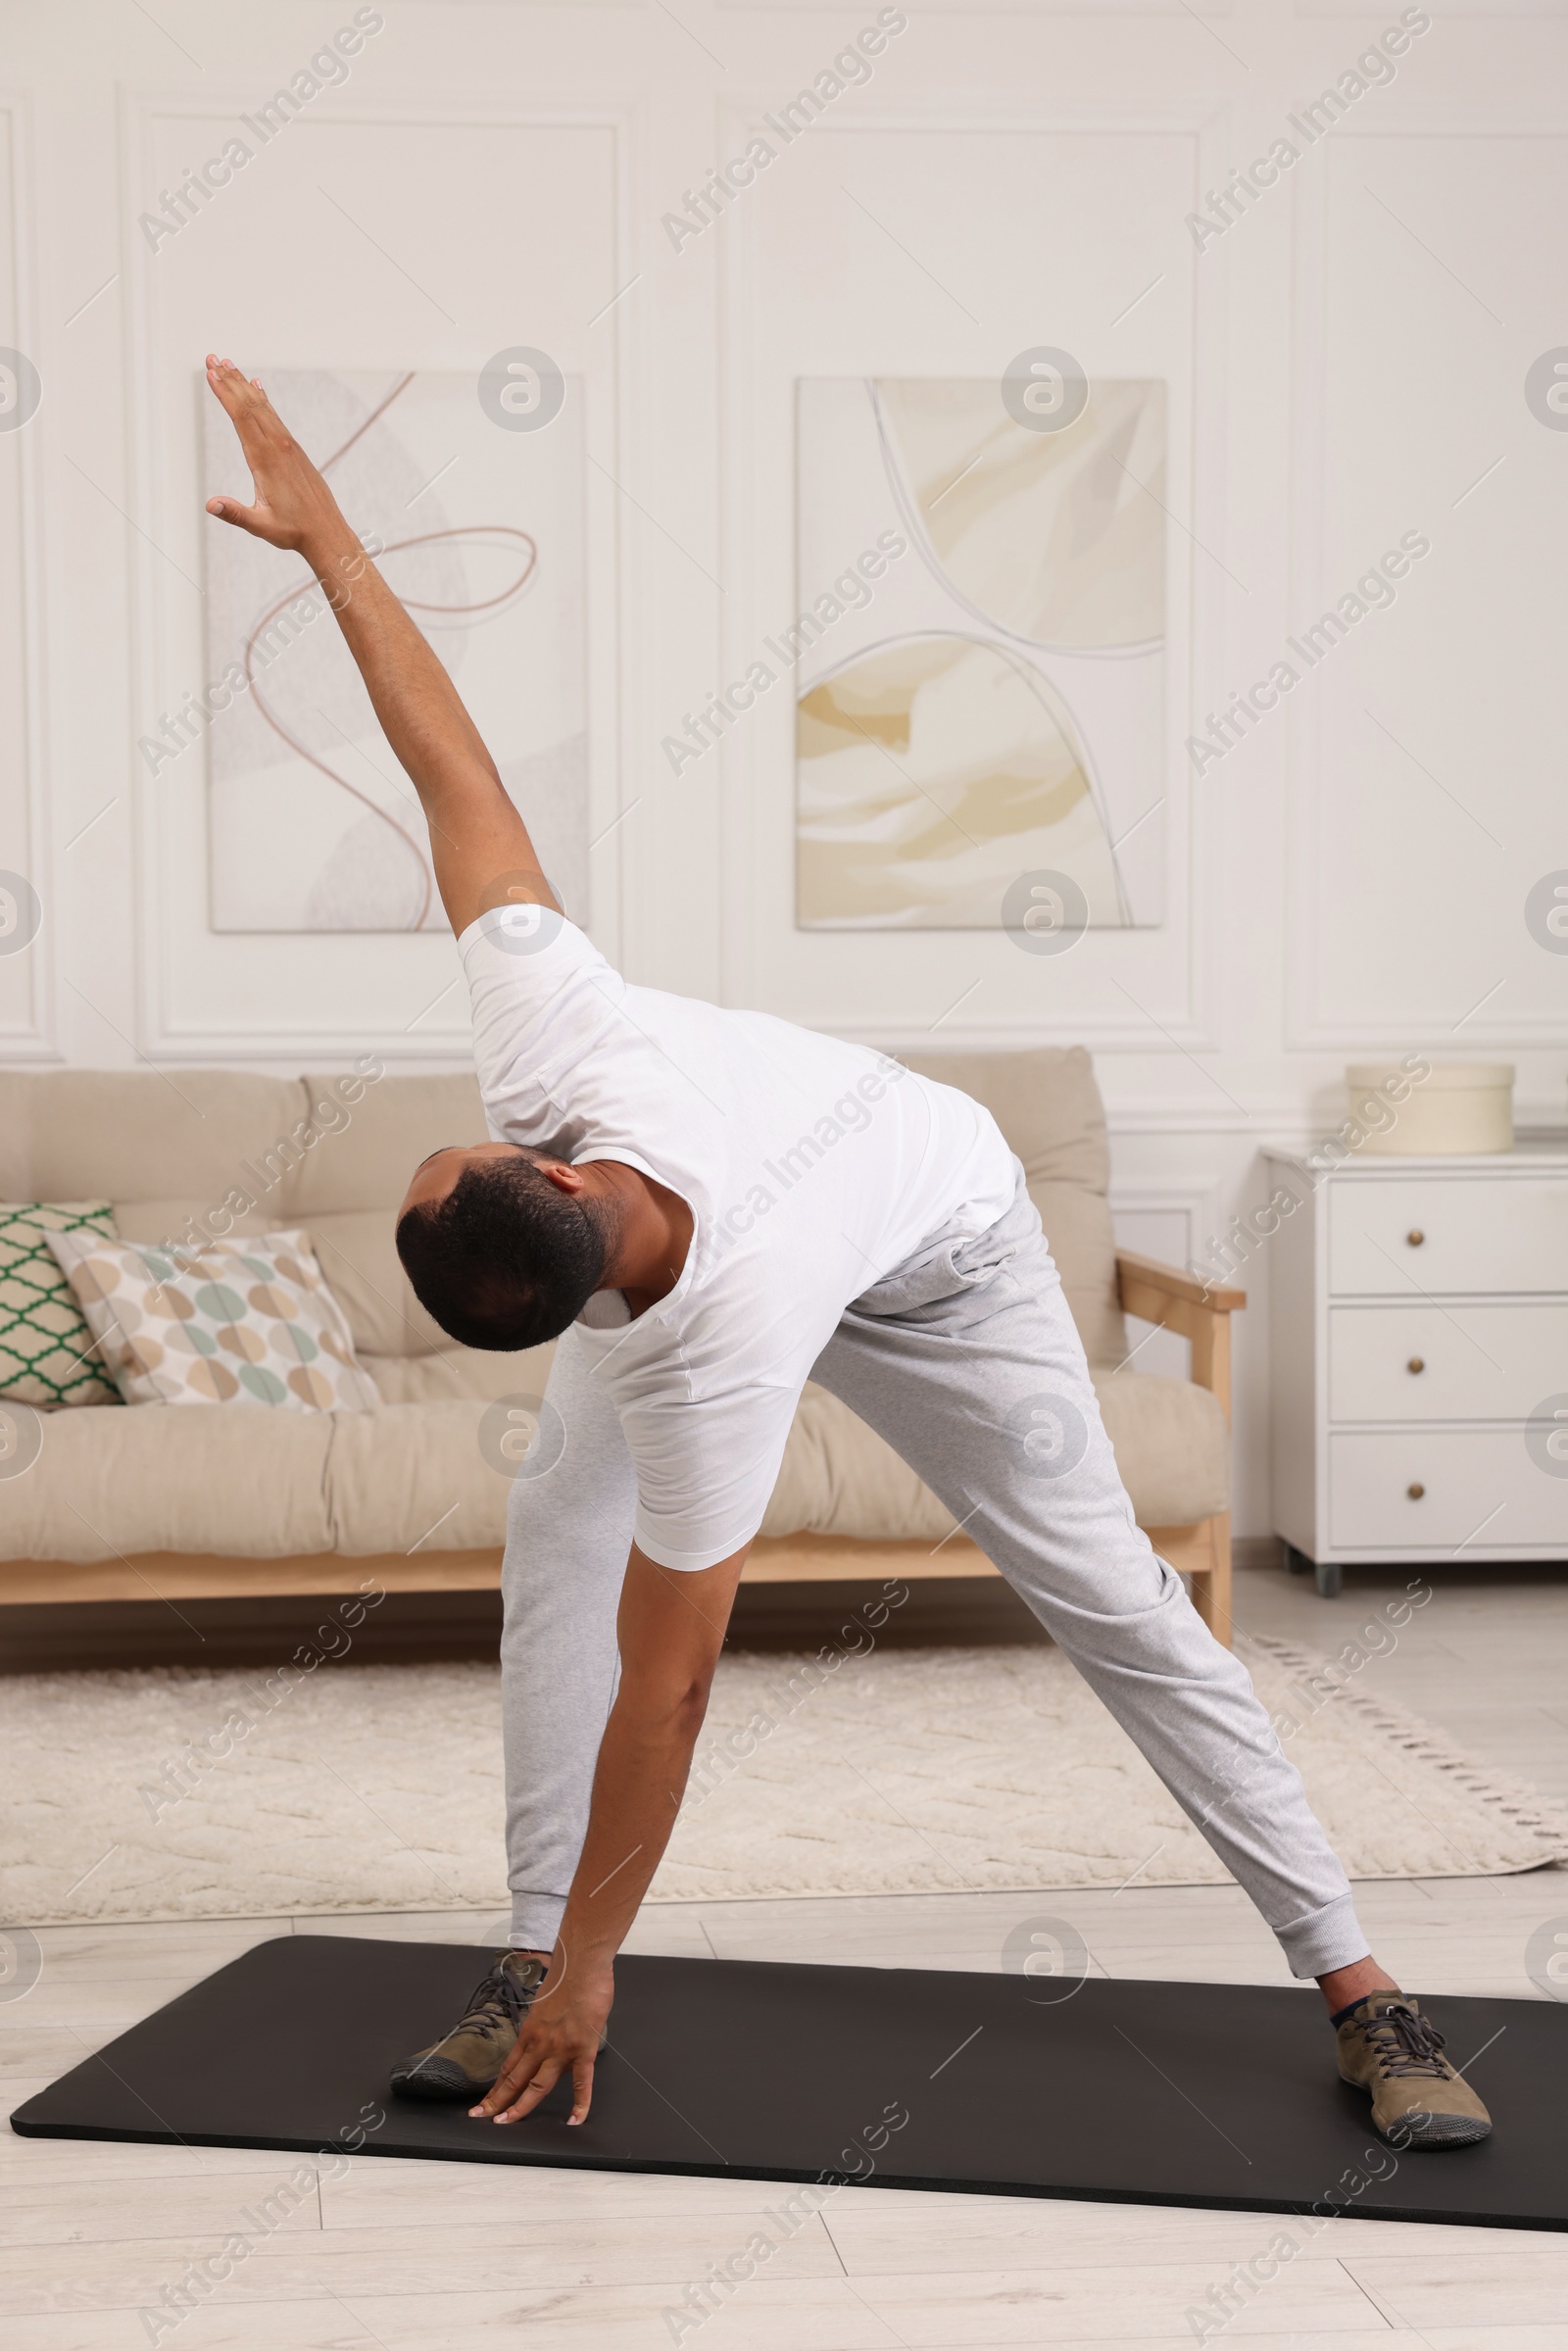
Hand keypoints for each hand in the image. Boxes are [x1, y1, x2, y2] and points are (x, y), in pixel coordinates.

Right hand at [202, 355, 349, 558]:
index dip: (226, 394)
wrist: (327, 533)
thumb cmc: (293, 531)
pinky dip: (263, 399)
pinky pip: (275, 417)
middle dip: (230, 380)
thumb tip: (211, 505)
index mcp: (266, 460)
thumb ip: (236, 514)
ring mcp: (288, 446)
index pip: (242, 419)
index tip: (212, 374)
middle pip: (250, 405)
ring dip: (244, 385)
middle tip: (212, 357)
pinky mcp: (294, 450)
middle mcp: (279, 447)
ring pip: (263, 408)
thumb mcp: (261, 525)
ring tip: (228, 364)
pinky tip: (257, 387)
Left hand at [471, 1962, 612, 2128]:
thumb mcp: (545, 2002)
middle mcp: (540, 2043)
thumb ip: (545, 2022)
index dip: (497, 2086)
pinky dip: (579, 2104)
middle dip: (498, 2101)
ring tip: (508, 2122)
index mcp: (530, 2031)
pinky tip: (575, 2120)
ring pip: (537, 2086)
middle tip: (484, 2118)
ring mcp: (560, 2049)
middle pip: (515, 2079)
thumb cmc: (566, 1976)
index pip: (509, 2066)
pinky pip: (581, 2083)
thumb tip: (550, 2030)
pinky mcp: (582, 2049)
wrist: (581, 1964)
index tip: (487, 2101)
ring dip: (520, 2107)